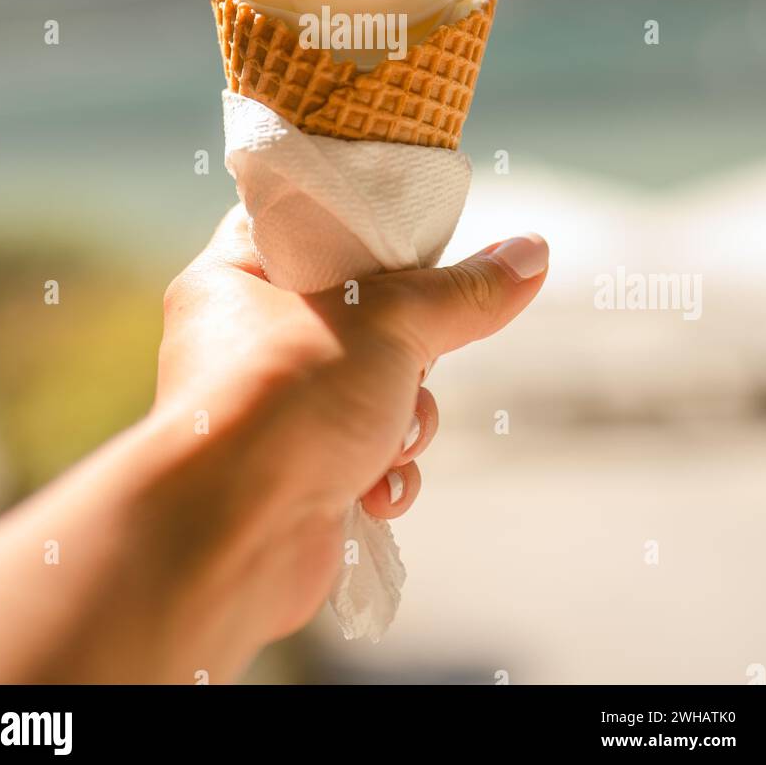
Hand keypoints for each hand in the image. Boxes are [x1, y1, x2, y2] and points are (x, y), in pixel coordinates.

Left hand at [156, 205, 548, 657]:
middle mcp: (244, 340)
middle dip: (407, 350)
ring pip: (374, 390)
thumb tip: (534, 252)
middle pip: (360, 314)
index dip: (366, 231)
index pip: (306, 224)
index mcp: (236, 275)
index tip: (416, 247)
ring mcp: (270, 412)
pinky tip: (376, 489)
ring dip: (403, 421)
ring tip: (388, 439)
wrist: (231, 540)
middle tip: (409, 356)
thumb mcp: (390, 323)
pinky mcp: (294, 475)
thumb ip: (463, 291)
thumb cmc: (287, 401)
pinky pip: (364, 455)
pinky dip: (383, 473)